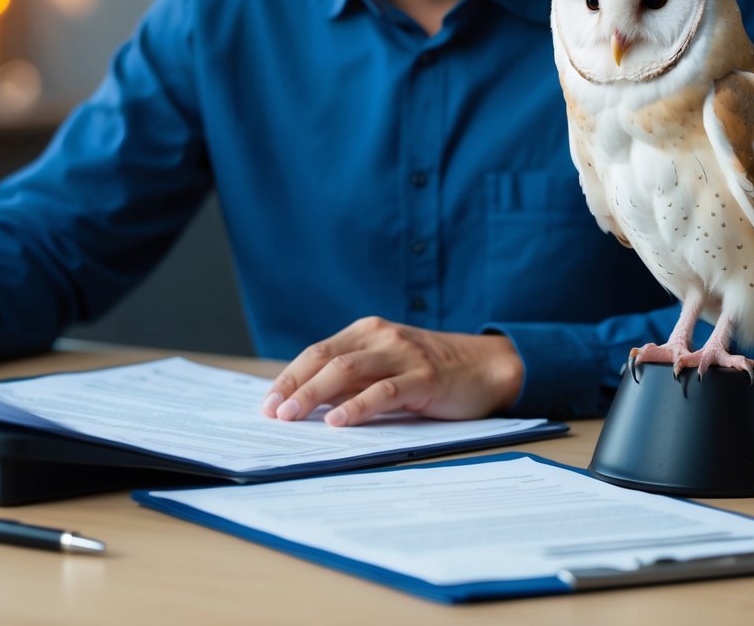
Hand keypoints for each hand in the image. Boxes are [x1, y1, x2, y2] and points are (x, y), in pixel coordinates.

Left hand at [261, 317, 523, 426]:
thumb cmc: (430, 370)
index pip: (317, 353)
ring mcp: (402, 354)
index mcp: (366, 332)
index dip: (289, 377)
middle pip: (325, 360)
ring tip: (293, 416)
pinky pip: (384, 390)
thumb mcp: (387, 366)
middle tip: (272, 413)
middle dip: (294, 387)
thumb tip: (306, 404)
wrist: (486, 367)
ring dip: (314, 395)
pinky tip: (339, 421)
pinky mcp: (424, 376)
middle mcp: (380, 337)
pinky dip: (358, 406)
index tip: (267, 402)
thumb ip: (353, 378)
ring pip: (347, 372)